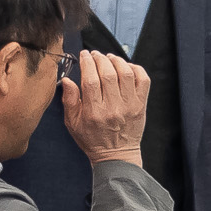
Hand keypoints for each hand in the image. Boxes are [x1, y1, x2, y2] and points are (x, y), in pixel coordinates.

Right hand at [61, 50, 149, 164]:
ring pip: (126, 74)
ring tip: (109, 57)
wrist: (117, 156)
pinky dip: (136, 69)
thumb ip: (69, 101)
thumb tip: (66, 80)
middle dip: (100, 58)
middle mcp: (113, 107)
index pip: (90, 80)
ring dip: (117, 61)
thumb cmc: (93, 140)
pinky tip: (126, 67)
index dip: (87, 63)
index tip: (84, 55)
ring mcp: (130, 106)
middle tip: (95, 54)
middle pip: (108, 73)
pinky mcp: (141, 105)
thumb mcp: (73, 123)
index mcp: (94, 112)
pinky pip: (143, 80)